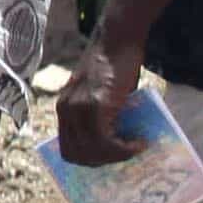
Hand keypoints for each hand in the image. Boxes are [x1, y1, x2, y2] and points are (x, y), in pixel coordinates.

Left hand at [53, 39, 145, 170]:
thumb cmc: (114, 66)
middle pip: (78, 155)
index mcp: (63, 109)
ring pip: (93, 151)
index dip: (89, 160)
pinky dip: (123, 149)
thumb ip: (99, 116)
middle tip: (125, 155)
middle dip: (104, 162)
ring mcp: (79, 108)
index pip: (67, 149)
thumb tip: (116, 143)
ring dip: (117, 157)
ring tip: (136, 147)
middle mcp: (65, 110)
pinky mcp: (96, 105)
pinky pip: (105, 141)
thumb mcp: (101, 95)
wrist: (118, 40)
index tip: (110, 159)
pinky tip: (139, 142)